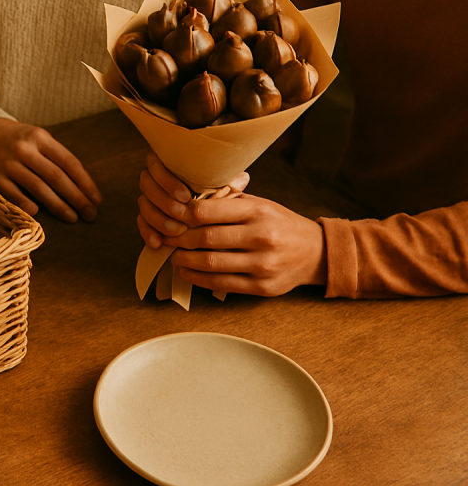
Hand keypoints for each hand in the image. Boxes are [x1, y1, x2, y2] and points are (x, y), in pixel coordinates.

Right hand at [0, 118, 100, 222]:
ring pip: (38, 187)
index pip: (69, 162)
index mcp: (40, 138)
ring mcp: (9, 163)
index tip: (96, 200)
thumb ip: (57, 158)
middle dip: (76, 198)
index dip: (85, 183)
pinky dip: (26, 204)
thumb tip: (82, 187)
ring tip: (72, 218)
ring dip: (57, 205)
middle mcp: (25, 149)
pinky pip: (13, 194)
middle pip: (56, 176)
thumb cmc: (19, 140)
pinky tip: (38, 214)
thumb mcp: (38, 139)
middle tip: (90, 215)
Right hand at [137, 151, 248, 248]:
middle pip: (147, 185)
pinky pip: (141, 224)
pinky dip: (148, 233)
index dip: (167, 180)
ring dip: (158, 219)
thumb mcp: (224, 188)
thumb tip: (241, 179)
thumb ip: (227, 183)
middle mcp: (155, 179)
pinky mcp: (147, 218)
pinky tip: (158, 242)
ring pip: (144, 206)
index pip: (156, 164)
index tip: (186, 195)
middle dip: (164, 201)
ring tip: (176, 231)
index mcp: (170, 164)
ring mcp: (149, 199)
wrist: (215, 220)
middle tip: (181, 213)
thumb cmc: (219, 196)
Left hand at [137, 152, 325, 296]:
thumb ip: (229, 200)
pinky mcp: (262, 287)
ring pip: (210, 263)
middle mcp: (262, 236)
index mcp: (258, 211)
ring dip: (184, 260)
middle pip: (206, 238)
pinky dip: (197, 278)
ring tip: (174, 256)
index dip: (183, 214)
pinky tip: (186, 272)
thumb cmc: (280, 224)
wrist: (317, 253)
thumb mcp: (261, 204)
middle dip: (179, 239)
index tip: (172, 217)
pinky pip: (221, 284)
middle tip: (167, 238)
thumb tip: (189, 198)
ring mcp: (263, 264)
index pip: (208, 211)